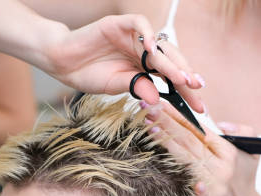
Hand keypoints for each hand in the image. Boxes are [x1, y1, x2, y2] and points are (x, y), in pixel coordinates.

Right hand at [45, 14, 204, 111]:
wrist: (61, 62)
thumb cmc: (88, 74)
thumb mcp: (116, 86)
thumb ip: (137, 88)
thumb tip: (157, 100)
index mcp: (145, 67)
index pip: (170, 78)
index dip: (185, 91)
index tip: (198, 107)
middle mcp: (143, 50)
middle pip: (171, 61)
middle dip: (185, 76)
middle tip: (196, 88)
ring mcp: (133, 36)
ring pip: (159, 45)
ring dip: (171, 61)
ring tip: (181, 78)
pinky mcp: (120, 24)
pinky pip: (140, 24)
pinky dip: (148, 35)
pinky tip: (152, 49)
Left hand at [144, 102, 259, 195]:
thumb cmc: (242, 177)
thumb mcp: (252, 150)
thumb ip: (241, 131)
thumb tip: (221, 124)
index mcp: (228, 151)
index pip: (199, 129)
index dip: (179, 116)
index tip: (161, 103)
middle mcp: (221, 166)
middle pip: (189, 140)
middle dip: (167, 122)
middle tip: (148, 108)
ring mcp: (214, 184)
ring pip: (185, 160)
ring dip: (166, 143)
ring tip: (149, 127)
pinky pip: (197, 191)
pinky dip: (192, 183)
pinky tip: (174, 170)